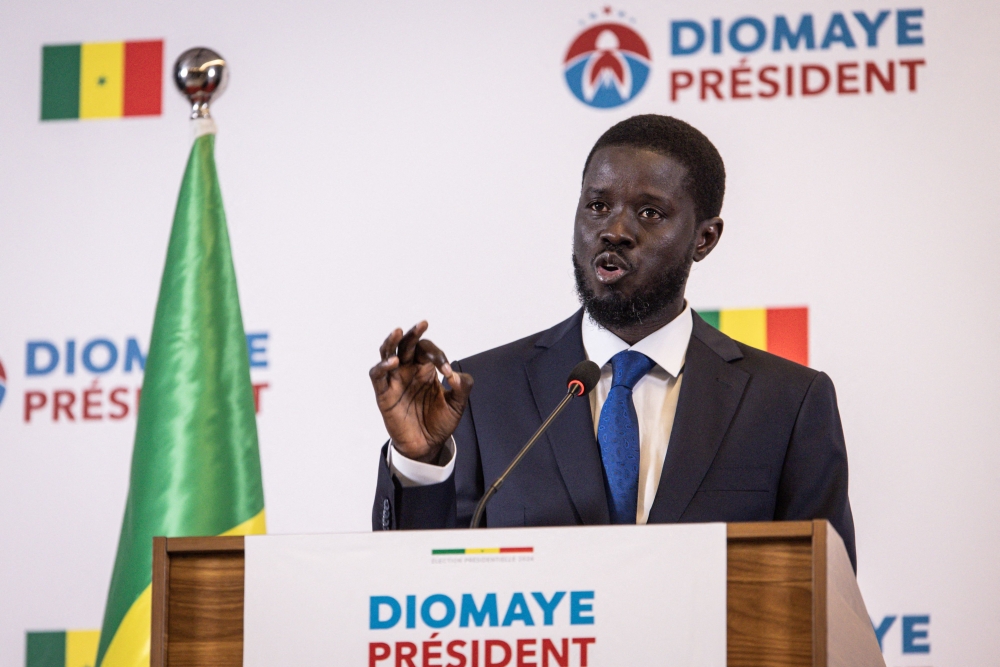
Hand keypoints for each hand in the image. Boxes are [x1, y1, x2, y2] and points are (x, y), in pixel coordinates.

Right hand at [369, 321, 473, 463]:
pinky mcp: (383, 394)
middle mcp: (409, 370)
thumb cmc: (439, 423)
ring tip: (399, 331)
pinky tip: (393, 362)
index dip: (439, 356)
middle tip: (423, 324)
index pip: (428, 351)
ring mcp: (395, 380)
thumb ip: (462, 388)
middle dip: (414, 334)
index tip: (448, 372)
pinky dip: (382, 366)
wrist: (427, 446)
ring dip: (392, 342)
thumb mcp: (457, 405)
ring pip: (388, 353)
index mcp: (426, 369)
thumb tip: (457, 376)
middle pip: (406, 345)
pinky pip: (377, 375)